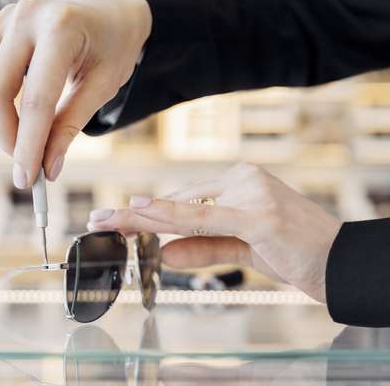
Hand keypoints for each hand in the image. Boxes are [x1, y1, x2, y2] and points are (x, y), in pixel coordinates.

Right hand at [0, 0, 151, 187]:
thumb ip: (70, 126)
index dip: (29, 147)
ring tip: (3, 127)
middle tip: (23, 159)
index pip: (36, 101)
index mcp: (61, 31)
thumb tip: (47, 168)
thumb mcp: (102, 88)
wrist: (114, 14)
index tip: (28, 180)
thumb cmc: (113, 48)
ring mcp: (4, 14)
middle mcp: (25, 18)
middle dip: (6, 134)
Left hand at [88, 163, 342, 301]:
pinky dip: (172, 217)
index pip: (184, 199)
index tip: (117, 217)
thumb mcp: (241, 250)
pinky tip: (144, 215)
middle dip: (136, 214)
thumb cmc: (295, 252)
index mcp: (240, 182)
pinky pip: (206, 217)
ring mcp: (252, 193)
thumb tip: (163, 253)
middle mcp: (243, 179)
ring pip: (185, 208)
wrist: (342, 263)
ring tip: (107, 222)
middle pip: (178, 200)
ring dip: (142, 218)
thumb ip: (203, 248)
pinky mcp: (260, 215)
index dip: (149, 212)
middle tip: (98, 218)